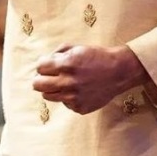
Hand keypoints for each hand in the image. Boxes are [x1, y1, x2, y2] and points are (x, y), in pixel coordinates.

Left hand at [32, 44, 148, 114]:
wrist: (118, 72)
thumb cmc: (97, 57)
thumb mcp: (77, 47)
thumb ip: (58, 53)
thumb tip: (44, 61)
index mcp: (65, 64)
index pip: (39, 67)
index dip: (43, 65)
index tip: (48, 65)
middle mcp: (67, 82)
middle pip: (37, 85)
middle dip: (41, 78)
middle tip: (49, 76)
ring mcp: (73, 97)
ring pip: (47, 96)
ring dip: (52, 88)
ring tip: (63, 83)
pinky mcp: (79, 108)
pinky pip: (64, 103)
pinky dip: (67, 97)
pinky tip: (78, 90)